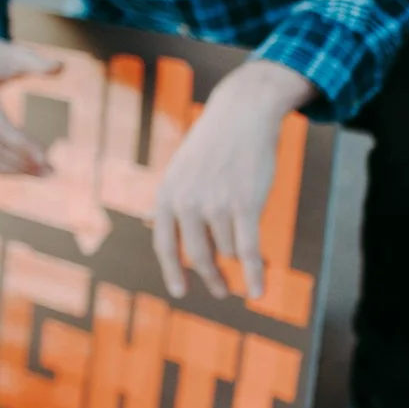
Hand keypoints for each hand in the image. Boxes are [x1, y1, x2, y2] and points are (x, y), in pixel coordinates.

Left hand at [152, 59, 310, 300]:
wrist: (242, 115)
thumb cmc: (214, 144)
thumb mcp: (181, 169)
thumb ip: (170, 199)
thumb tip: (150, 220)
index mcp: (167, 195)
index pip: (165, 245)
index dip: (173, 272)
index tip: (181, 292)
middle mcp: (187, 202)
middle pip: (200, 256)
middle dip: (213, 278)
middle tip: (221, 291)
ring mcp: (215, 204)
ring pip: (230, 250)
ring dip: (240, 250)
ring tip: (249, 236)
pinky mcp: (245, 205)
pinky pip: (249, 252)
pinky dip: (255, 276)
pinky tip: (258, 292)